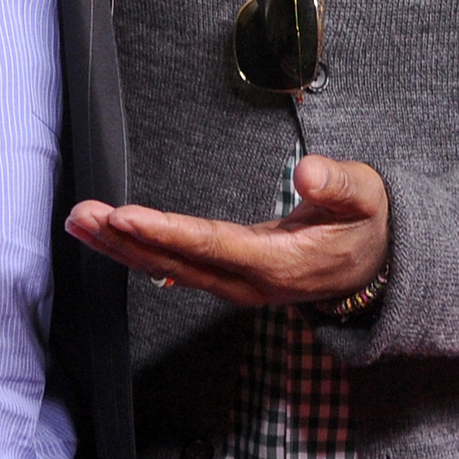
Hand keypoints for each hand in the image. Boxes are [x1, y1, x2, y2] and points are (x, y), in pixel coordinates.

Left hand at [64, 155, 389, 306]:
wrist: (376, 267)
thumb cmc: (366, 225)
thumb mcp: (366, 197)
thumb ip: (339, 185)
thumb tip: (309, 174)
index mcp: (278, 263)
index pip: (209, 246)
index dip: (163, 233)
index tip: (123, 217)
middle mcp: (248, 282)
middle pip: (175, 263)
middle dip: (124, 241)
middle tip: (82, 216)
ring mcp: (236, 284)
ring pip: (168, 270)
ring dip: (122, 248)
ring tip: (81, 222)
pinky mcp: (228, 276)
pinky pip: (175, 268)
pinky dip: (139, 253)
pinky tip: (111, 241)